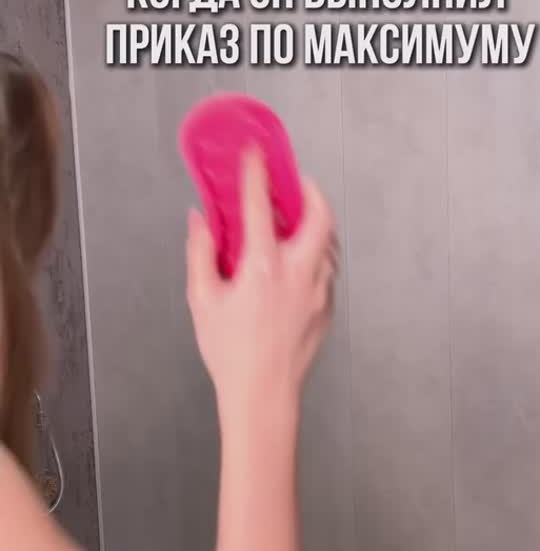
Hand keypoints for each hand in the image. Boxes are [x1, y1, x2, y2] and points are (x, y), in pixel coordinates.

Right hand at [186, 149, 336, 424]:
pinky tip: (298, 259)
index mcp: (263, 268)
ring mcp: (318, 291)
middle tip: (295, 183)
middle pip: (320, 215)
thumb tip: (200, 220)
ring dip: (315, 223)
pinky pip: (327, 268)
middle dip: (310, 190)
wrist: (263, 394)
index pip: (260, 206)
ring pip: (329, 242)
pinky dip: (317, 253)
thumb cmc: (231, 353)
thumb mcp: (202, 299)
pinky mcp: (326, 308)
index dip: (257, 173)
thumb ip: (201, 252)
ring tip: (294, 221)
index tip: (255, 155)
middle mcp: (298, 274)